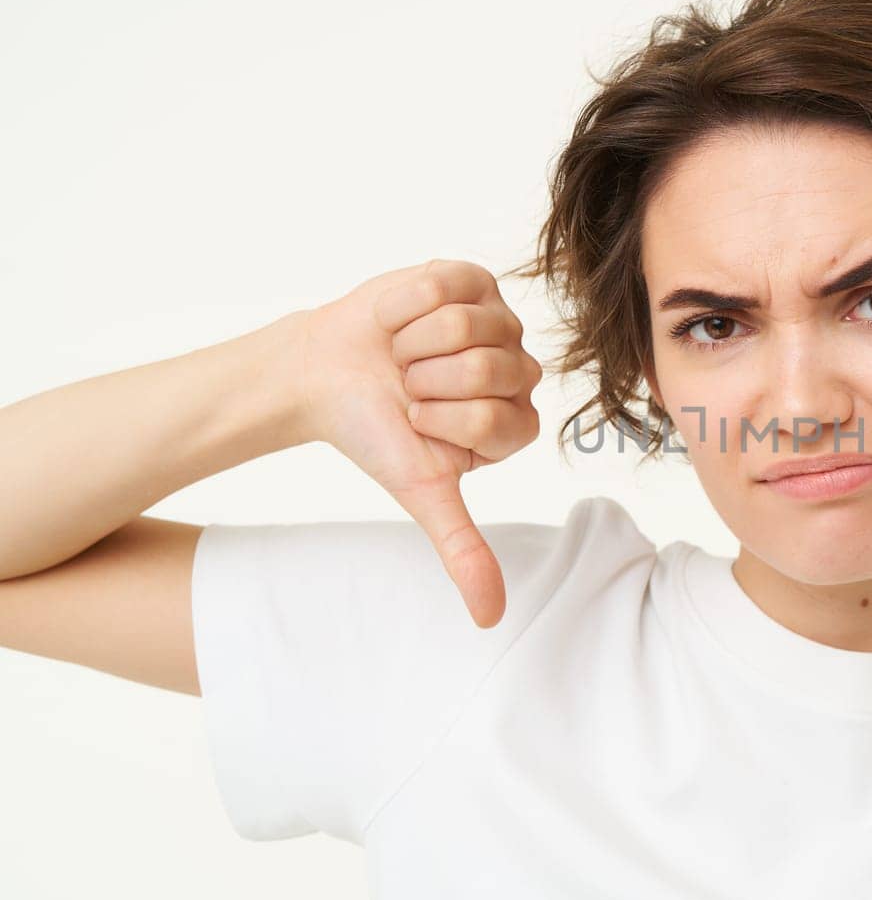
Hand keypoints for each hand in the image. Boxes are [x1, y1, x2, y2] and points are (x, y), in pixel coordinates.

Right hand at [292, 259, 543, 627]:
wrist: (325, 375)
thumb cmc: (376, 433)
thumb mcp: (421, 493)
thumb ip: (463, 550)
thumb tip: (489, 620)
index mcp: (517, 424)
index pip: (496, 418)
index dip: (442, 419)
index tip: (419, 422)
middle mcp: (520, 372)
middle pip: (489, 368)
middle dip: (428, 380)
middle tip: (408, 386)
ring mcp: (501, 321)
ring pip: (470, 324)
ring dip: (415, 342)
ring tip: (402, 355)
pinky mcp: (473, 279)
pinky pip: (446, 284)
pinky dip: (406, 305)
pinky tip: (400, 322)